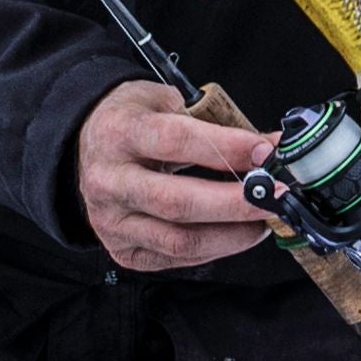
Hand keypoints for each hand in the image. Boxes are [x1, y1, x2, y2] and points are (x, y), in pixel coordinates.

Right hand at [76, 79, 273, 272]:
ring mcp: (112, 220)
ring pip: (180, 240)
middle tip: (275, 198)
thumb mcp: (166, 101)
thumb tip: (269, 147)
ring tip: (261, 221)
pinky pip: (174, 259)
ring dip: (231, 234)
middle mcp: (110, 180)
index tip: (265, 152)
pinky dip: (213, 249)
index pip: (177, 142)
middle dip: (236, 203)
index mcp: (120, 133)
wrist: (85, 141)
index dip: (226, 148)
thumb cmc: (131, 118)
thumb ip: (214, 123)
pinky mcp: (121, 250)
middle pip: (179, 202)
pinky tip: (232, 234)